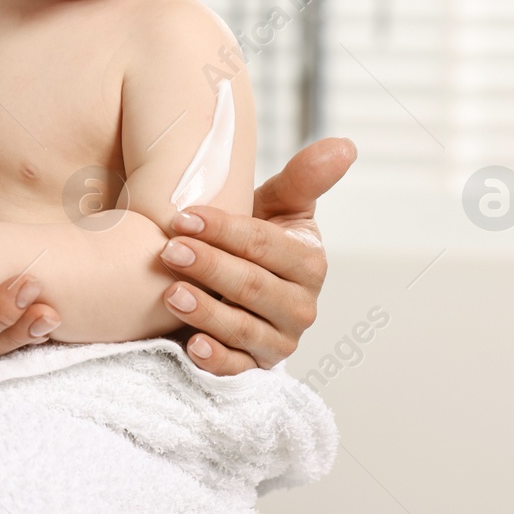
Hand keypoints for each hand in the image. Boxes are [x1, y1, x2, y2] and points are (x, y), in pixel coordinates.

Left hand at [159, 137, 354, 374]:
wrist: (236, 283)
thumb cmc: (256, 238)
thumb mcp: (279, 206)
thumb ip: (304, 178)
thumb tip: (345, 144)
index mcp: (309, 262)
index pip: (266, 246)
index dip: (226, 230)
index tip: (185, 216)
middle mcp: (300, 305)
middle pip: (252, 286)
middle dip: (210, 267)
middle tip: (169, 251)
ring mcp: (278, 340)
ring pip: (243, 328)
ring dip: (206, 312)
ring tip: (170, 293)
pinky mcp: (255, 367)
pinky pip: (237, 369)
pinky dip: (217, 359)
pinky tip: (193, 347)